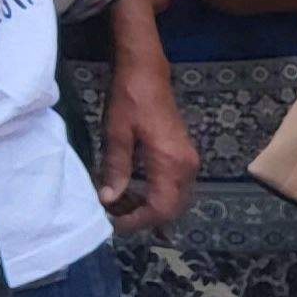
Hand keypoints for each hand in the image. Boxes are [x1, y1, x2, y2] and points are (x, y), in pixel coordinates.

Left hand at [98, 67, 198, 228]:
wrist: (147, 73)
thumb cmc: (129, 99)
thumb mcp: (116, 133)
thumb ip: (115, 168)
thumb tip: (108, 200)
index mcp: (171, 164)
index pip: (161, 208)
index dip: (137, 221)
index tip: (112, 224)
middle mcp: (186, 167)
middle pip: (172, 208)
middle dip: (142, 218)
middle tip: (112, 216)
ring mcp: (188, 161)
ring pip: (174, 200)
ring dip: (149, 207)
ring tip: (118, 205)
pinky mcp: (183, 156)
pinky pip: (174, 187)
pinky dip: (156, 195)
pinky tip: (133, 194)